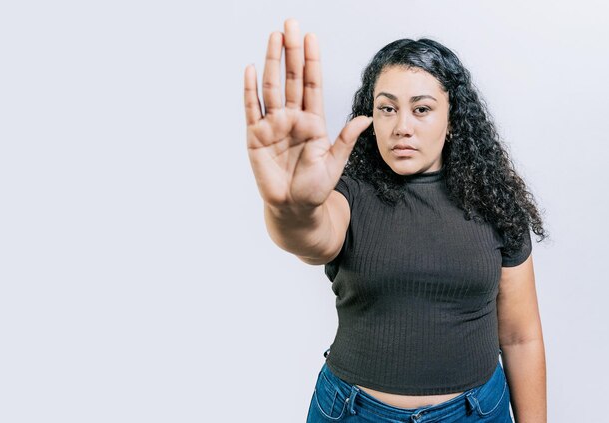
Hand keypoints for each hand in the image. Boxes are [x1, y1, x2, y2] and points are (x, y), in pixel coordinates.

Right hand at [244, 18, 371, 210]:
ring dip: (272, 62)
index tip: (311, 38)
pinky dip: (250, 90)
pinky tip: (250, 69)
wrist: (293, 208)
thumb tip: (366, 119)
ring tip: (273, 38)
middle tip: (290, 25)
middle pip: (292, 78)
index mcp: (312, 122)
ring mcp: (273, 125)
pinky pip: (252, 109)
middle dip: (292, 51)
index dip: (312, 61)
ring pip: (272, 87)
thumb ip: (345, 140)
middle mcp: (292, 119)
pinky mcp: (256, 137)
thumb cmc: (314, 188)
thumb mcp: (334, 164)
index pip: (312, 84)